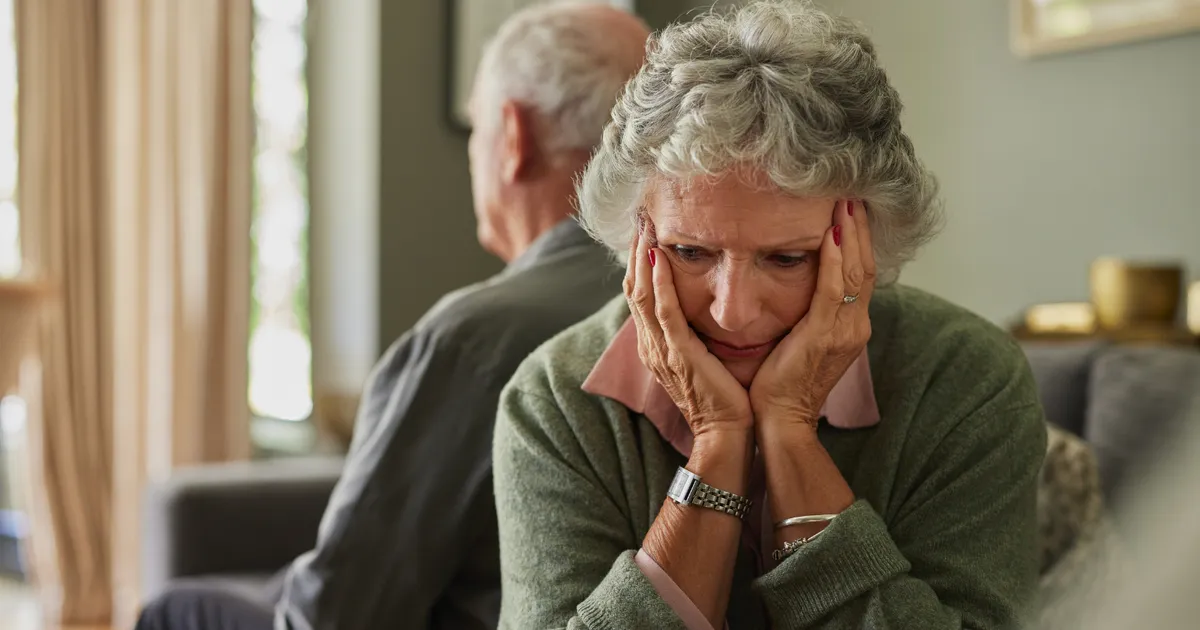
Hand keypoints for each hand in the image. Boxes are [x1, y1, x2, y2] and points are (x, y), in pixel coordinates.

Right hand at [624, 218, 752, 436]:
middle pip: (633, 288)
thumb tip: (704, 305)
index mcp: (656, 345)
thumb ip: (696, 333)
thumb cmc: (724, 398)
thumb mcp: (703, 359)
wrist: (727, 433)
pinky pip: (663, 313)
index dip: (639, 261)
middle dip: (635, 251)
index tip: (646, 229)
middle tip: (640, 216)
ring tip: (644, 226)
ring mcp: (661, 350)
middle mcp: (652, 345)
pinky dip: (659, 284)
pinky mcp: (678, 354)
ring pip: (642, 295)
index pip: (640, 294)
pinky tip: (658, 259)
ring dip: (641, 258)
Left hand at [749, 199, 874, 431]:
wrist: (780, 419)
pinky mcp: (825, 336)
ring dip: (851, 234)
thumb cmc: (781, 381)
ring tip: (845, 202)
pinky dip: (835, 260)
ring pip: (855, 273)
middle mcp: (855, 326)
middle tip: (853, 193)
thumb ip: (809, 312)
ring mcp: (845, 331)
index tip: (851, 208)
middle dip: (859, 228)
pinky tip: (831, 234)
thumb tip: (800, 282)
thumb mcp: (802, 339)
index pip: (860, 273)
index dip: (858, 240)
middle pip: (865, 266)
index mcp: (850, 326)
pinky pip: (835, 290)